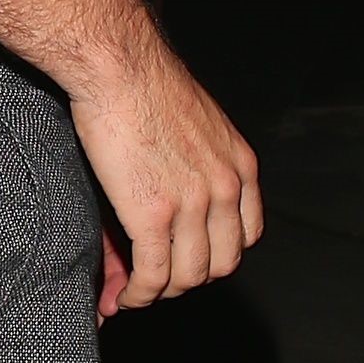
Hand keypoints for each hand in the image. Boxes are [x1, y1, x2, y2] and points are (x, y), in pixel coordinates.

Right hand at [66, 37, 260, 310]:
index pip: (245, 236)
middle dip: (187, 279)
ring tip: (134, 292)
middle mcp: (225, 188)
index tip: (187, 260)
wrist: (118, 65)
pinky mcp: (153, 214)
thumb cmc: (143, 84)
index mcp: (240, 165)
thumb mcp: (191, 127)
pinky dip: (139, 295)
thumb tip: (167, 214)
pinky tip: (124, 297)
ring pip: (188, 277)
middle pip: (220, 264)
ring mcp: (193, 204)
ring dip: (160, 293)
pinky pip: (154, 275)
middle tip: (155, 281)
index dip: (215, 255)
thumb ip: (192, 169)